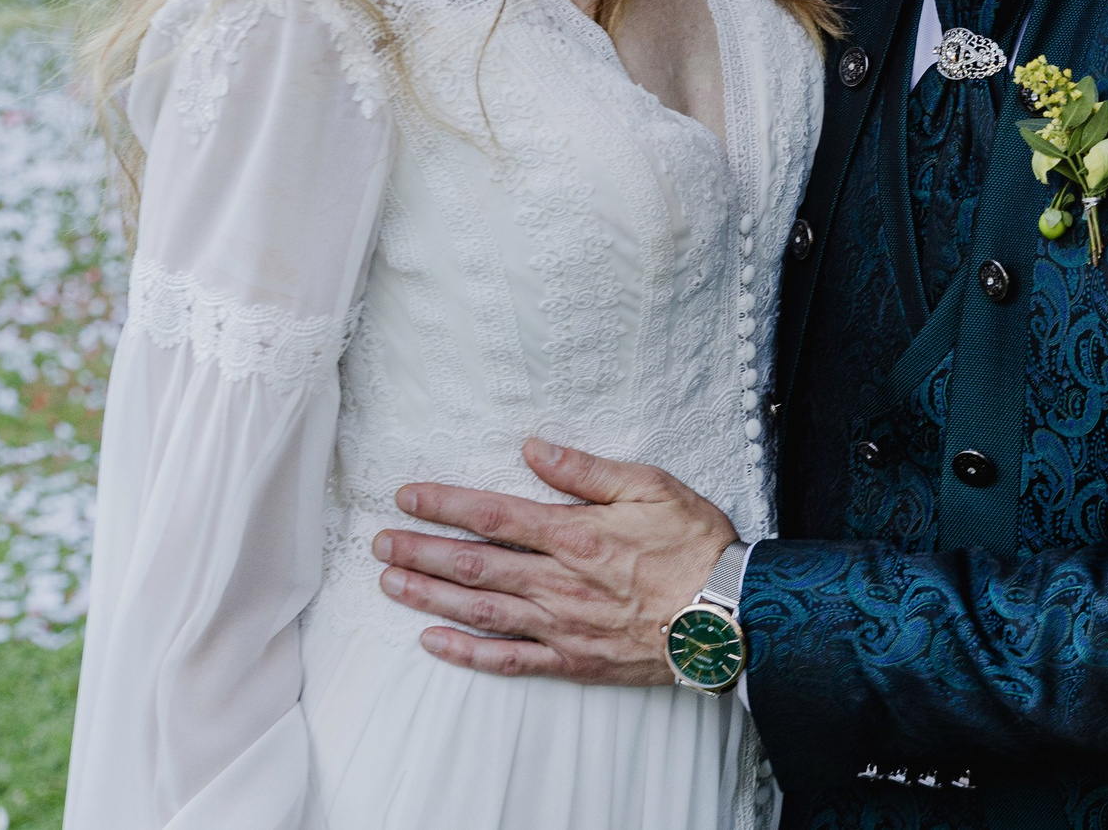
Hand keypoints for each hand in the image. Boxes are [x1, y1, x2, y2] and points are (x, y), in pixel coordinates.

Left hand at [372, 437, 738, 683]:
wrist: (726, 614)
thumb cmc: (692, 543)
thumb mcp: (649, 485)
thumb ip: (586, 470)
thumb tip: (534, 447)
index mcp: (573, 534)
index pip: (492, 515)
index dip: (444, 506)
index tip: (407, 497)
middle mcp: (557, 582)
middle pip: (473, 565)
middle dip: (420, 552)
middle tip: (380, 543)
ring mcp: (560, 626)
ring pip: (479, 611)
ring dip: (429, 597)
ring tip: (390, 584)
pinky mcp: (571, 660)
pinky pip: (508, 660)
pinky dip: (466, 653)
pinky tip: (434, 644)